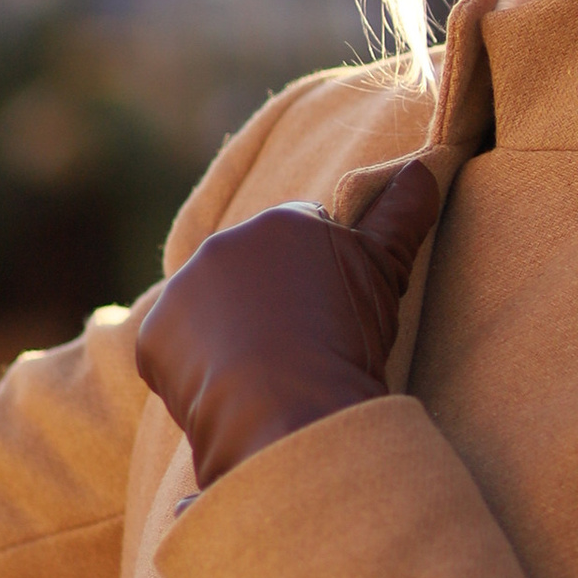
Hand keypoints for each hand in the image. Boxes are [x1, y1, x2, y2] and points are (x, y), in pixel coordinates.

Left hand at [135, 163, 441, 488]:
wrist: (291, 412)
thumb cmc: (345, 341)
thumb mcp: (384, 273)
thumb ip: (400, 215)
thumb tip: (425, 165)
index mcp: (282, 221)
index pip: (302, 240)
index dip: (321, 283)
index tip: (333, 321)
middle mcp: (224, 244)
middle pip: (252, 275)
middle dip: (271, 305)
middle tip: (301, 352)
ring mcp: (182, 289)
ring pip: (210, 311)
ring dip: (231, 336)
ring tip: (267, 379)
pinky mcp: (152, 337)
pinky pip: (175, 351)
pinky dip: (196, 372)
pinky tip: (229, 395)